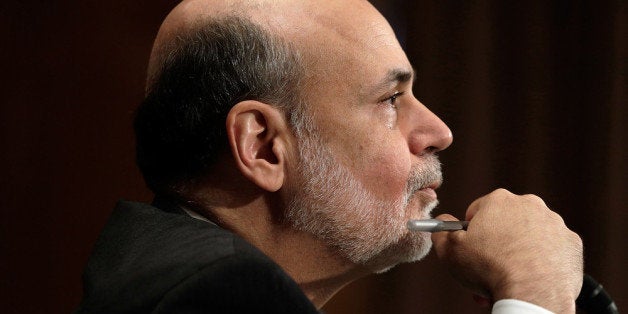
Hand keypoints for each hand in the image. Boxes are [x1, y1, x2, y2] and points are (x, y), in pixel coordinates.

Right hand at [432, 188, 582, 312]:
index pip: (478, 211)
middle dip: (497, 243)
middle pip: (506, 223)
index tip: (473, 249)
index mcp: (499, 201)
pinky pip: (552, 250)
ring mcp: (554, 223)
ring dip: (518, 252)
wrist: (532, 293)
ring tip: (509, 277)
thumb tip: (440, 221)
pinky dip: (542, 261)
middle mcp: (529, 205)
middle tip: (489, 267)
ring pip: (529, 236)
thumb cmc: (489, 269)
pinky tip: (531, 277)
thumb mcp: (449, 250)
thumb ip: (441, 231)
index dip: (472, 233)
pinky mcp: (571, 243)